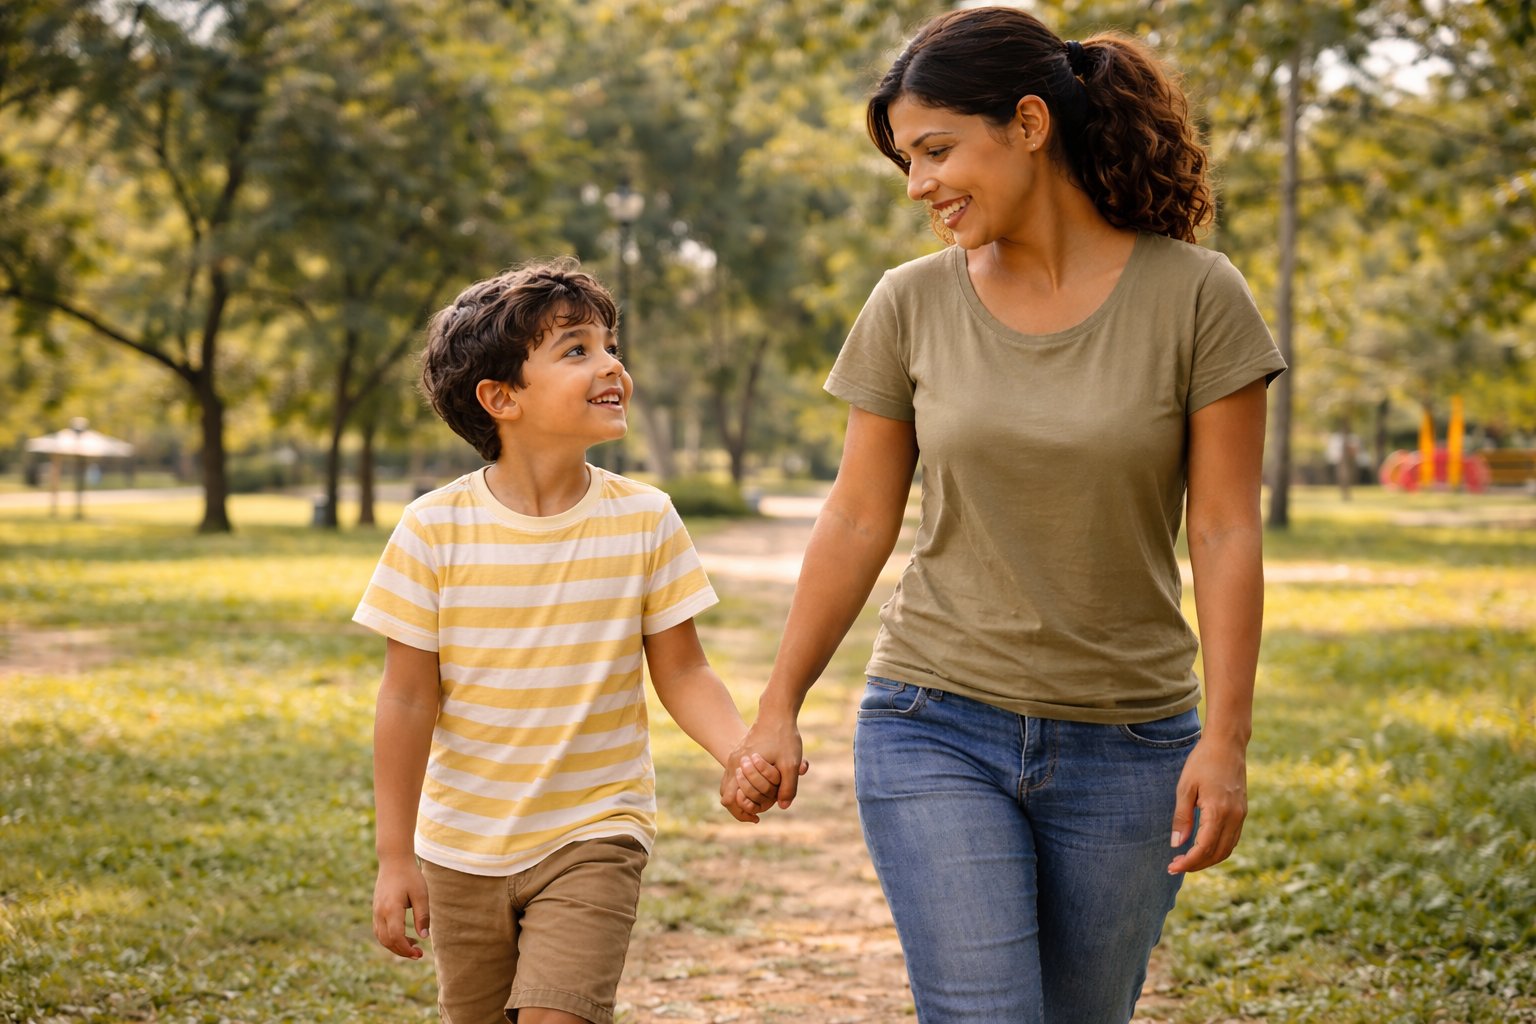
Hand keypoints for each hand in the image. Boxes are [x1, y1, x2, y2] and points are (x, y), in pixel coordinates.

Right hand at [373, 856, 429, 958]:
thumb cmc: (410, 876)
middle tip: (419, 954)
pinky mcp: (376, 910)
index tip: (419, 953)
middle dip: (402, 951)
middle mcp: (380, 912)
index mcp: (391, 909)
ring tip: (413, 946)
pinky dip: (390, 938)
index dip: (406, 949)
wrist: (393, 861)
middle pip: (387, 941)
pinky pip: (379, 931)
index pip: (395, 937)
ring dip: (395, 946)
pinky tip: (404, 937)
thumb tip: (424, 937)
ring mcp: (376, 912)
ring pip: (381, 938)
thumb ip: (422, 915)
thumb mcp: (421, 894)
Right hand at [720, 708, 806, 813]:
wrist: (776, 711)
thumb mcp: (791, 763)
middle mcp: (734, 762)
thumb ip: (788, 787)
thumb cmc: (784, 736)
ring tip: (757, 802)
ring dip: (742, 795)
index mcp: (741, 766)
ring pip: (729, 784)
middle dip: (741, 806)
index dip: (741, 812)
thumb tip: (783, 806)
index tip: (756, 818)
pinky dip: (742, 785)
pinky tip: (758, 786)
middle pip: (727, 794)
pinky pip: (734, 774)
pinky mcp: (739, 752)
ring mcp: (735, 756)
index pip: (730, 799)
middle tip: (757, 814)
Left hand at [1168, 735, 1247, 873]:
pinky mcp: (1242, 811)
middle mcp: (1234, 817)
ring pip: (1227, 849)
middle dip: (1197, 865)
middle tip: (1176, 866)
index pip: (1204, 848)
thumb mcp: (1185, 788)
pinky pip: (1233, 838)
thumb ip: (1182, 817)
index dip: (1188, 862)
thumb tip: (1177, 844)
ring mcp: (1241, 815)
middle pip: (1217, 854)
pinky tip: (1203, 846)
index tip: (1172, 867)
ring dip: (1209, 859)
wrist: (1227, 744)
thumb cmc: (1202, 762)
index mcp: (1218, 812)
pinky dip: (1219, 848)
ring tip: (1187, 860)